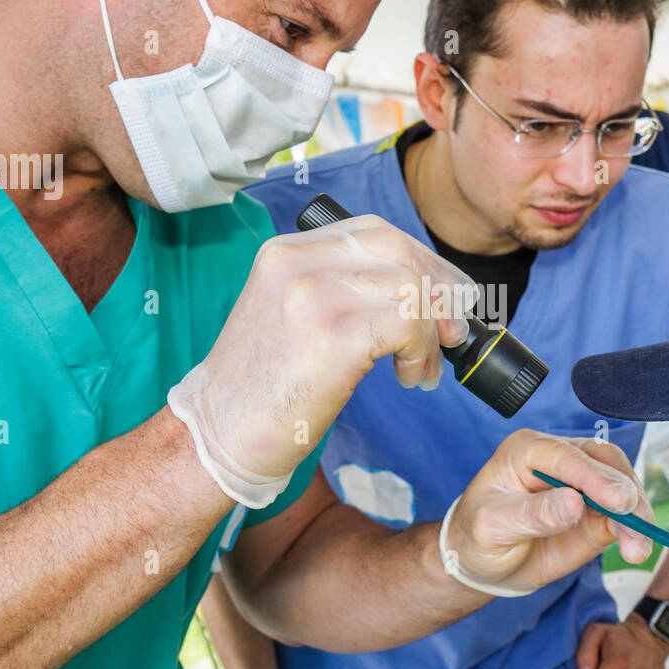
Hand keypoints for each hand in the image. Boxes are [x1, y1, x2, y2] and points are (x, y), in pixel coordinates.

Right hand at [169, 215, 472, 505]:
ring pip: (410, 286)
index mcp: (286, 252)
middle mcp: (296, 261)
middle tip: (450, 335)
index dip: (422, 262)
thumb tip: (420, 292)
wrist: (218, 436)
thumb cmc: (262, 389)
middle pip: (399, 249)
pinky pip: (408, 323)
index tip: (442, 300)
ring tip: (419, 368)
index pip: (375, 232)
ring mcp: (312, 293)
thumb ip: (340, 289)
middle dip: (439, 290)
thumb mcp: (290, 315)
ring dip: (432, 331)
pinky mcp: (332, 333)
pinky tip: (407, 377)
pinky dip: (421, 352)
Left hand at [442, 430, 654, 594]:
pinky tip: (637, 547)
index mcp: (526, 450)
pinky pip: (624, 513)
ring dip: (636, 513)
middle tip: (636, 522)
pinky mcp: (597, 510)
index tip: (617, 500)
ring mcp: (582, 484)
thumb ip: (533, 515)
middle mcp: (558, 459)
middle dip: (624, 492)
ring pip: (621, 484)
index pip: (565, 456)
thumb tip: (574, 504)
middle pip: (603, 461)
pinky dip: (635, 529)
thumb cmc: (478, 536)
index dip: (593, 476)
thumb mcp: (492, 527)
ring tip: (637, 546)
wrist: (484, 564)